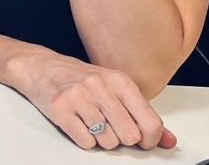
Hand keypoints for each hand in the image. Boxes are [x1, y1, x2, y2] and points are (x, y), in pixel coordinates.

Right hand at [7, 51, 174, 150]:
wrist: (40, 67)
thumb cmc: (79, 78)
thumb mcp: (114, 89)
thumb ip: (142, 114)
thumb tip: (169, 140)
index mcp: (119, 80)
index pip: (150, 122)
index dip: (149, 139)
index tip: (142, 139)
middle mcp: (100, 86)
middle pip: (130, 136)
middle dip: (122, 139)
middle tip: (112, 129)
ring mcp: (79, 97)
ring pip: (108, 142)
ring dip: (101, 140)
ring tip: (92, 123)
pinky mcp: (60, 109)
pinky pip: (85, 142)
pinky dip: (84, 140)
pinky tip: (79, 125)